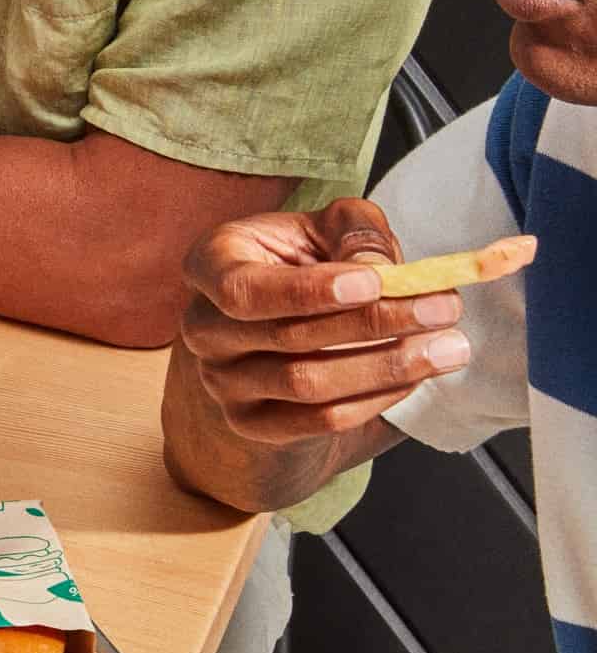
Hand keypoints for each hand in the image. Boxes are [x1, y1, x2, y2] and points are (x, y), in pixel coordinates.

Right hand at [177, 197, 471, 444]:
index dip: (306, 290)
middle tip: (446, 308)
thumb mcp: (327, 229)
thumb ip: (356, 231)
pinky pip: (319, 421)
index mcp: (213, 265)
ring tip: (449, 347)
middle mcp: (204, 326)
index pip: (244, 288)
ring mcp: (222, 381)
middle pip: (288, 336)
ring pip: (307, 383)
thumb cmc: (307, 266)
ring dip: (387, 366)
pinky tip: (416, 378)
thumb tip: (380, 267)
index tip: (376, 282)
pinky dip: (376, 400)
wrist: (279, 335)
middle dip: (376, 322)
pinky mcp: (251, 423)